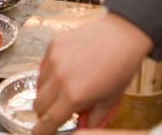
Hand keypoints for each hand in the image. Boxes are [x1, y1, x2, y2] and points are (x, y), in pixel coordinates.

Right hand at [33, 13, 153, 134]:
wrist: (123, 35)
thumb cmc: (120, 67)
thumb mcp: (110, 100)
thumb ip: (93, 119)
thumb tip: (82, 128)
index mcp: (74, 96)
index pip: (47, 122)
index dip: (42, 131)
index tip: (41, 133)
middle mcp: (60, 79)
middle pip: (37, 106)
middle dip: (45, 112)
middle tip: (58, 109)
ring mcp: (54, 60)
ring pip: (38, 86)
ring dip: (47, 92)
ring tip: (65, 87)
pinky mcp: (54, 45)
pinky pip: (43, 65)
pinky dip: (50, 72)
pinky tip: (66, 69)